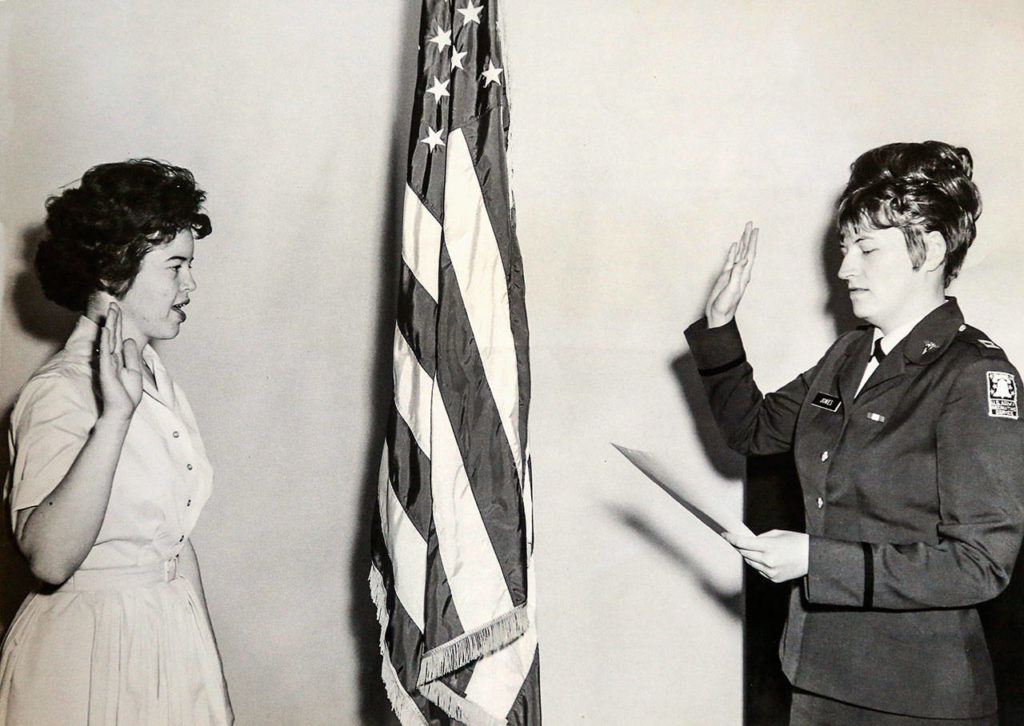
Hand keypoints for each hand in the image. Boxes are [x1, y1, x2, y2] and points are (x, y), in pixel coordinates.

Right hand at [97, 303, 142, 419]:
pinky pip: (105, 352)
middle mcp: (111, 358)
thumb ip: (131, 355)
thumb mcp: (134, 371)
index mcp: (118, 358)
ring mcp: (107, 363)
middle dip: (114, 319)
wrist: (122, 409)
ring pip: (109, 340)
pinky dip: (106, 340)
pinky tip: (106, 329)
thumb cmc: (127, 393)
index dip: (118, 324)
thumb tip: (128, 339)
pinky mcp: (105, 370)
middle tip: (113, 304)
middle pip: (113, 335)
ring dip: (110, 325)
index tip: (118, 309)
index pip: (118, 337)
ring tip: (111, 311)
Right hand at [704, 222, 757, 327]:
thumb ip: (738, 273)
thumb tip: (744, 259)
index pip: (750, 254)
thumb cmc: (726, 305)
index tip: (755, 229)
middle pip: (746, 250)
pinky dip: (733, 251)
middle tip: (750, 224)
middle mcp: (741, 272)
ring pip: (739, 253)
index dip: (752, 241)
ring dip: (742, 242)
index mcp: (745, 275)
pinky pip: (730, 260)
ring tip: (745, 231)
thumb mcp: (733, 289)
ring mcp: (733, 273)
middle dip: (748, 237)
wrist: (718, 314)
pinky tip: (735, 245)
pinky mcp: (725, 276)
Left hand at [722, 529, 807, 582]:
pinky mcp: (774, 578)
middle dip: (739, 546)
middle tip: (735, 540)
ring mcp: (770, 571)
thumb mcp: (777, 534)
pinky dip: (759, 564)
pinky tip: (766, 559)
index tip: (725, 535)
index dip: (731, 539)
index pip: (743, 543)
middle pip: (744, 553)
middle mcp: (768, 560)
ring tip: (754, 549)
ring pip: (751, 563)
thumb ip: (761, 537)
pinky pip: (760, 570)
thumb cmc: (796, 542)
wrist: (813, 558)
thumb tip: (748, 541)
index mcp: (769, 547)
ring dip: (749, 555)